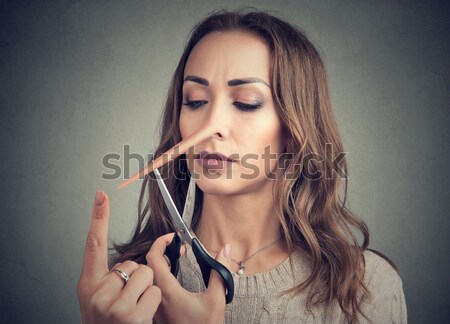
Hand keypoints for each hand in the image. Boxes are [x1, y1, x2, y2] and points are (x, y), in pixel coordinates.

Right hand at [77, 190, 160, 323]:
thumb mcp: (99, 302)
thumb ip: (108, 280)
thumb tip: (130, 264)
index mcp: (88, 287)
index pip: (93, 245)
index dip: (97, 218)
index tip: (100, 195)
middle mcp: (97, 294)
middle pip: (132, 263)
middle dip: (136, 278)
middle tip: (127, 301)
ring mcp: (113, 305)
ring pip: (146, 274)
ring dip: (146, 291)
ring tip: (135, 310)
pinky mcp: (131, 314)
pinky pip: (154, 291)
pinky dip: (153, 303)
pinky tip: (142, 317)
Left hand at [146, 233, 230, 323]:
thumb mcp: (216, 299)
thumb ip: (219, 271)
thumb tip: (224, 250)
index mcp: (168, 291)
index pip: (154, 258)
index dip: (160, 242)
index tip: (171, 237)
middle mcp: (156, 299)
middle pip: (148, 266)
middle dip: (161, 252)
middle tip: (176, 248)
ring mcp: (154, 308)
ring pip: (147, 279)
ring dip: (158, 266)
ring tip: (174, 262)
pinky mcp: (155, 315)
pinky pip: (149, 291)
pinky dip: (157, 279)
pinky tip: (170, 280)